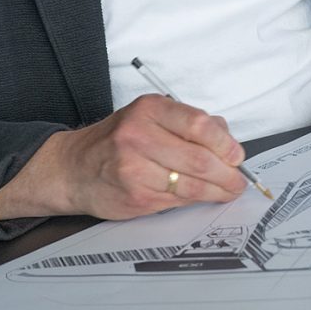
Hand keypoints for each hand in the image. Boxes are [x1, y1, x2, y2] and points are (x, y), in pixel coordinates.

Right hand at [0, 94, 248, 220]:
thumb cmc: (116, 141)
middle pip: (199, 159)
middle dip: (227, 174)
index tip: (236, 156)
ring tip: (227, 191)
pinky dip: (195, 200)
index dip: (225, 144)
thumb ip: (187, 124)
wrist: (72, 168)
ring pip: (191, 185)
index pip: (199, 125)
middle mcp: (139, 135)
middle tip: (238, 181)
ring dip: (217, 191)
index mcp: (149, 109)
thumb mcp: (148, 117)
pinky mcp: (135, 195)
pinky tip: (202, 197)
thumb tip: (227, 139)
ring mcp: (135, 168)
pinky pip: (177, 200)